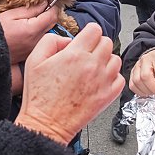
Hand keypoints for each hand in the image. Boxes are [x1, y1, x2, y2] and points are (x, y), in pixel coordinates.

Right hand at [0, 2, 58, 62]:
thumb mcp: (11, 15)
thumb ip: (30, 10)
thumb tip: (44, 4)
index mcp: (32, 30)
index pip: (52, 16)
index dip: (52, 7)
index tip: (47, 2)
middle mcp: (36, 41)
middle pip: (52, 25)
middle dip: (49, 15)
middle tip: (39, 9)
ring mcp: (35, 48)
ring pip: (48, 32)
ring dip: (44, 25)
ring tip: (31, 21)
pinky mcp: (32, 52)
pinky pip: (41, 40)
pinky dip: (39, 34)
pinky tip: (28, 30)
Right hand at [15, 23, 123, 144]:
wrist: (46, 125)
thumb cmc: (39, 96)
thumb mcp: (34, 60)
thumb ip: (50, 40)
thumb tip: (67, 40)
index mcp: (74, 55)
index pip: (95, 29)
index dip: (88, 32)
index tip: (85, 38)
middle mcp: (92, 65)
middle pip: (107, 42)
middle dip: (96, 44)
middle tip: (87, 53)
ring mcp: (103, 81)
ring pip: (116, 59)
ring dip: (106, 60)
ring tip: (93, 67)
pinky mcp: (108, 95)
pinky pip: (119, 78)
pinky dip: (112, 77)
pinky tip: (100, 80)